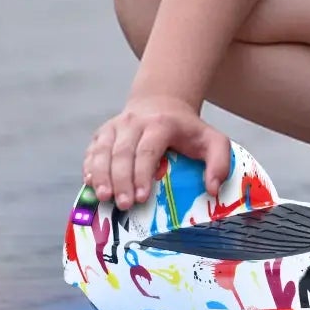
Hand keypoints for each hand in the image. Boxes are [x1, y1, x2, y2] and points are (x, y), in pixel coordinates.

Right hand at [82, 93, 231, 211]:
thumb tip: (212, 189)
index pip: (147, 150)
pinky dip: (90, 168)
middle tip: (123, 205)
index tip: (141, 197)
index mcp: (161, 124)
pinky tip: (91, 185)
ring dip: (101, 176)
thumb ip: (220, 162)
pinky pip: (91, 152)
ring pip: (102, 151)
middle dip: (121, 181)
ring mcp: (115, 126)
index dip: (141, 174)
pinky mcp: (102, 133)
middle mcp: (134, 122)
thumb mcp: (213, 141)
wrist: (162, 104)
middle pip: (122, 153)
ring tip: (104, 198)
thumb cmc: (188, 130)